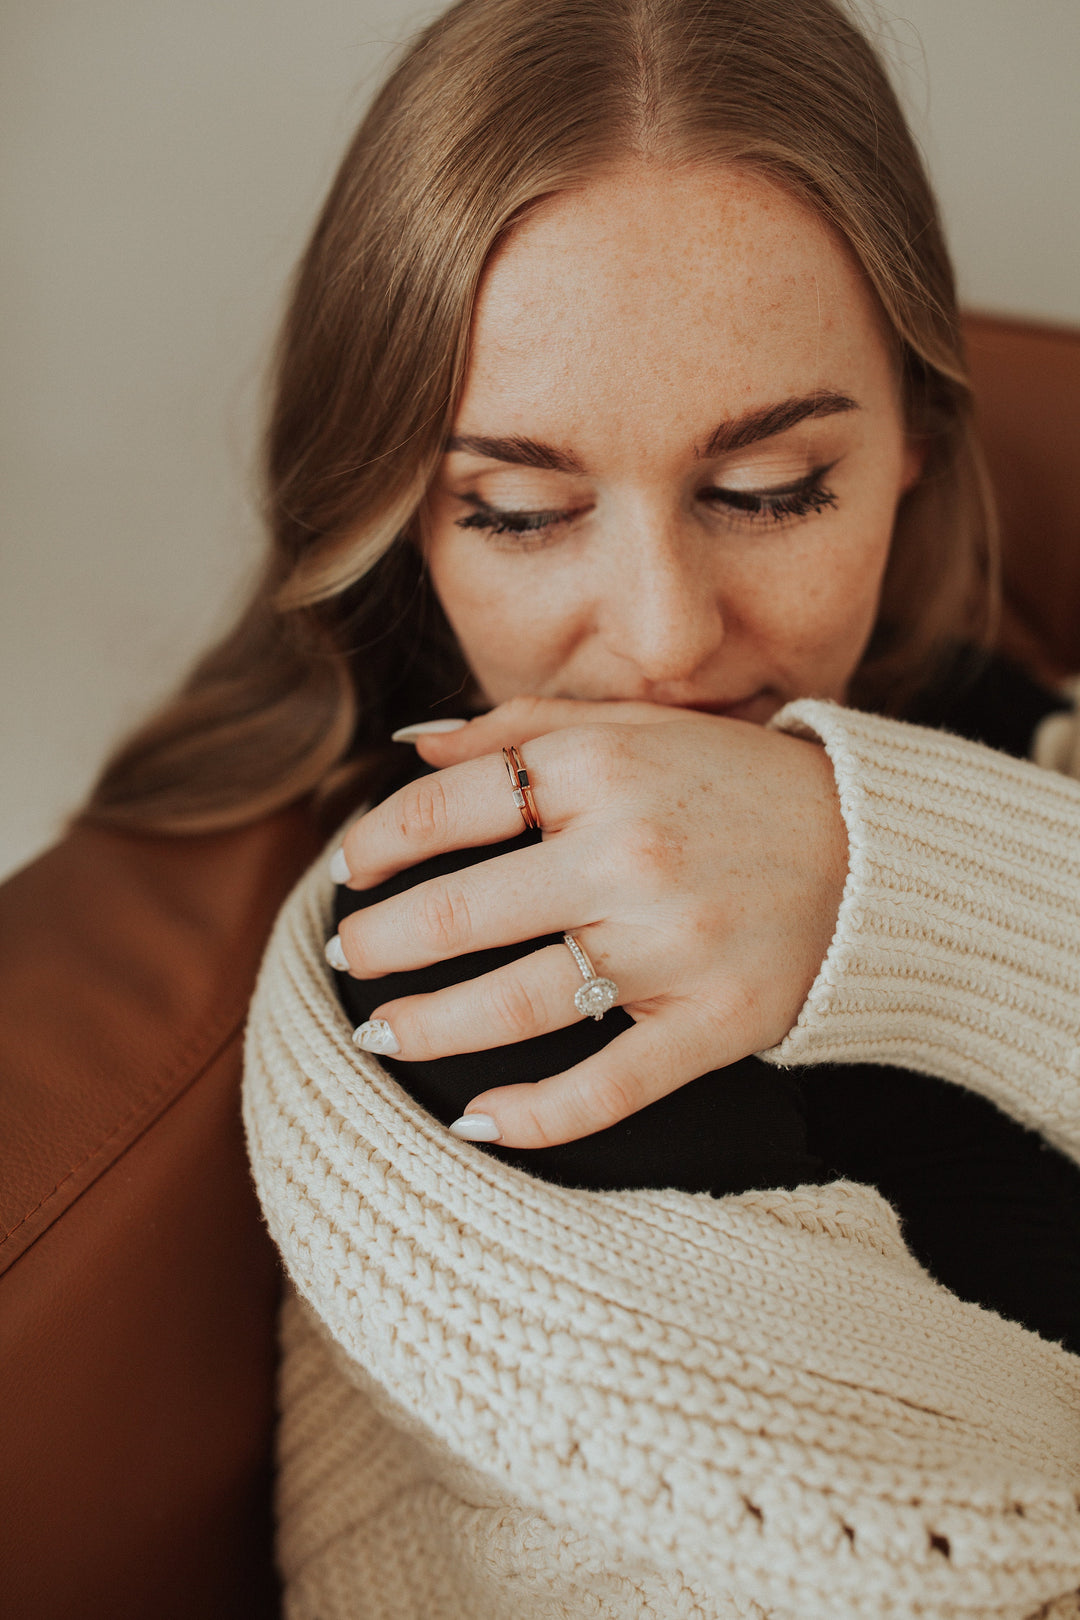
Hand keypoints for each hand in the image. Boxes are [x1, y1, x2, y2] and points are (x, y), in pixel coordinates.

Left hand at [332, 697, 847, 1147]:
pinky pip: (608, 1086)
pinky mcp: (712, 1023)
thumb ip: (521, 726)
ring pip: (515, 1005)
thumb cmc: (735, 781)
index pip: (446, 810)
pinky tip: (478, 1122)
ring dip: (427, 1028)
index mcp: (600, 768)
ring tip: (380, 1033)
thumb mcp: (636, 722)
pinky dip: (537, 1116)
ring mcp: (670, 946)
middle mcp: (627, 854)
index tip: (350, 870)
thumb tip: (411, 747)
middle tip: (348, 954)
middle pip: (460, 914)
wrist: (874, 848)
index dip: (376, 844)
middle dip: (380, 942)